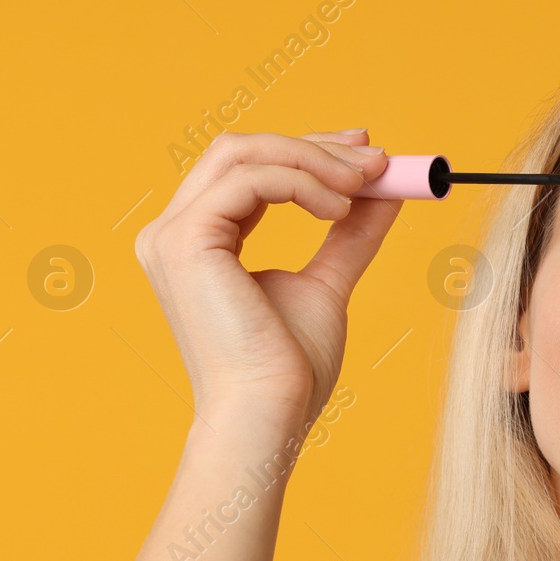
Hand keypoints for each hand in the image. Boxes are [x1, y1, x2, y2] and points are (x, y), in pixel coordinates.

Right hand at [134, 128, 398, 434]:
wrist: (270, 414)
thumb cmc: (290, 369)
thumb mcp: (328, 284)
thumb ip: (350, 234)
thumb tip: (388, 192)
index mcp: (198, 242)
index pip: (249, 170)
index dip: (308, 151)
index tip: (366, 153)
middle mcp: (173, 233)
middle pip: (241, 149)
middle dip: (314, 146)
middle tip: (376, 158)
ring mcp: (171, 235)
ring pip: (244, 153)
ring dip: (313, 159)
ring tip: (365, 186)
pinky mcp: (184, 241)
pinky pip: (250, 179)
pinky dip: (302, 182)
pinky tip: (338, 209)